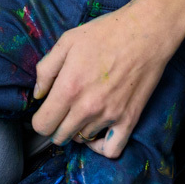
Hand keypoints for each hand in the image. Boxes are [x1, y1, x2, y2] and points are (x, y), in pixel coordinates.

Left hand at [30, 2, 175, 158]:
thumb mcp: (66, 41)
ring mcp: (110, 116)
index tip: (45, 110)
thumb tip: (38, 95)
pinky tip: (97, 133)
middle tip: (62, 110)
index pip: (42, 125)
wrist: (146, 32)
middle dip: (55, 126)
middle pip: (60, 137)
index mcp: (68, 87)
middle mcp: (87, 107)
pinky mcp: (129, 119)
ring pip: (82, 140)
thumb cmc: (105, 33)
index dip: (39, 120)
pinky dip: (101, 147)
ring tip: (81, 112)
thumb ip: (46, 69)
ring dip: (77, 130)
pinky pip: (112, 150)